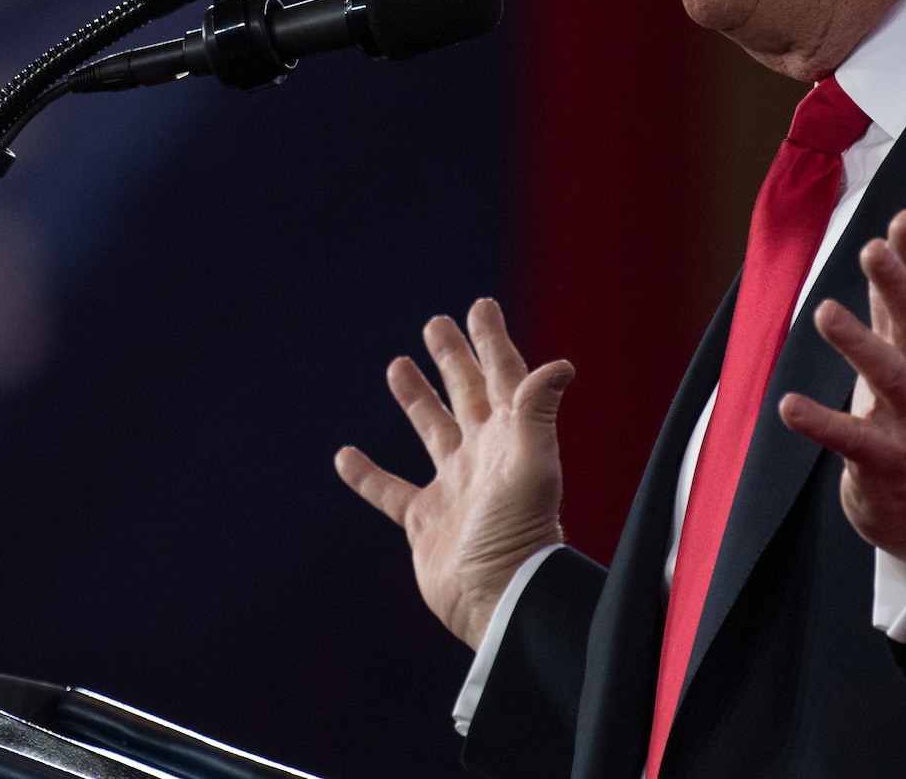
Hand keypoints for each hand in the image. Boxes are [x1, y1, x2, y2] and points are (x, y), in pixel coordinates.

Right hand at [334, 298, 574, 648]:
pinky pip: (390, 491)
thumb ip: (537, 412)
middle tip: (436, 323)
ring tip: (398, 365)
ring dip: (417, 398)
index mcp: (509, 438)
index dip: (491, 341)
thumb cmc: (519, 535)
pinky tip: (344, 457)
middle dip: (453, 358)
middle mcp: (482, 457)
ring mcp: (453, 488)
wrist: (497, 600)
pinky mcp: (424, 520)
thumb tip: (561, 365)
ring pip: (430, 431)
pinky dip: (367, 475)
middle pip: (465, 395)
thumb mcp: (531, 466)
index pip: (502, 377)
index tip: (479, 305)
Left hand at [778, 208, 905, 570]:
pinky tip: (788, 405)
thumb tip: (887, 241)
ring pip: (893, 378)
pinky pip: (854, 440)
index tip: (904, 219)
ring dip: (859, 344)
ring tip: (824, 311)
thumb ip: (894, 305)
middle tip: (872, 249)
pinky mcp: (886, 464)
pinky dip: (821, 422)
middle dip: (899, 288)